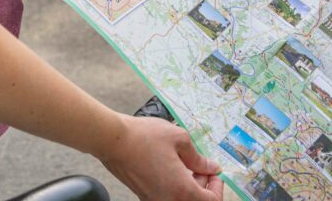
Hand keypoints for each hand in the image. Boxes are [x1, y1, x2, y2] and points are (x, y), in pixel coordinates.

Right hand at [99, 113, 222, 200]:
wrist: (115, 141)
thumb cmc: (146, 137)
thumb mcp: (179, 139)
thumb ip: (198, 158)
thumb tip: (212, 167)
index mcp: (182, 191)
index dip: (217, 187)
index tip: (214, 172)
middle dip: (204, 186)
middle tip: (201, 165)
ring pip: (182, 200)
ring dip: (190, 186)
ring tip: (186, 162)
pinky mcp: (146, 196)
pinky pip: (169, 197)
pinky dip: (176, 187)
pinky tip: (172, 166)